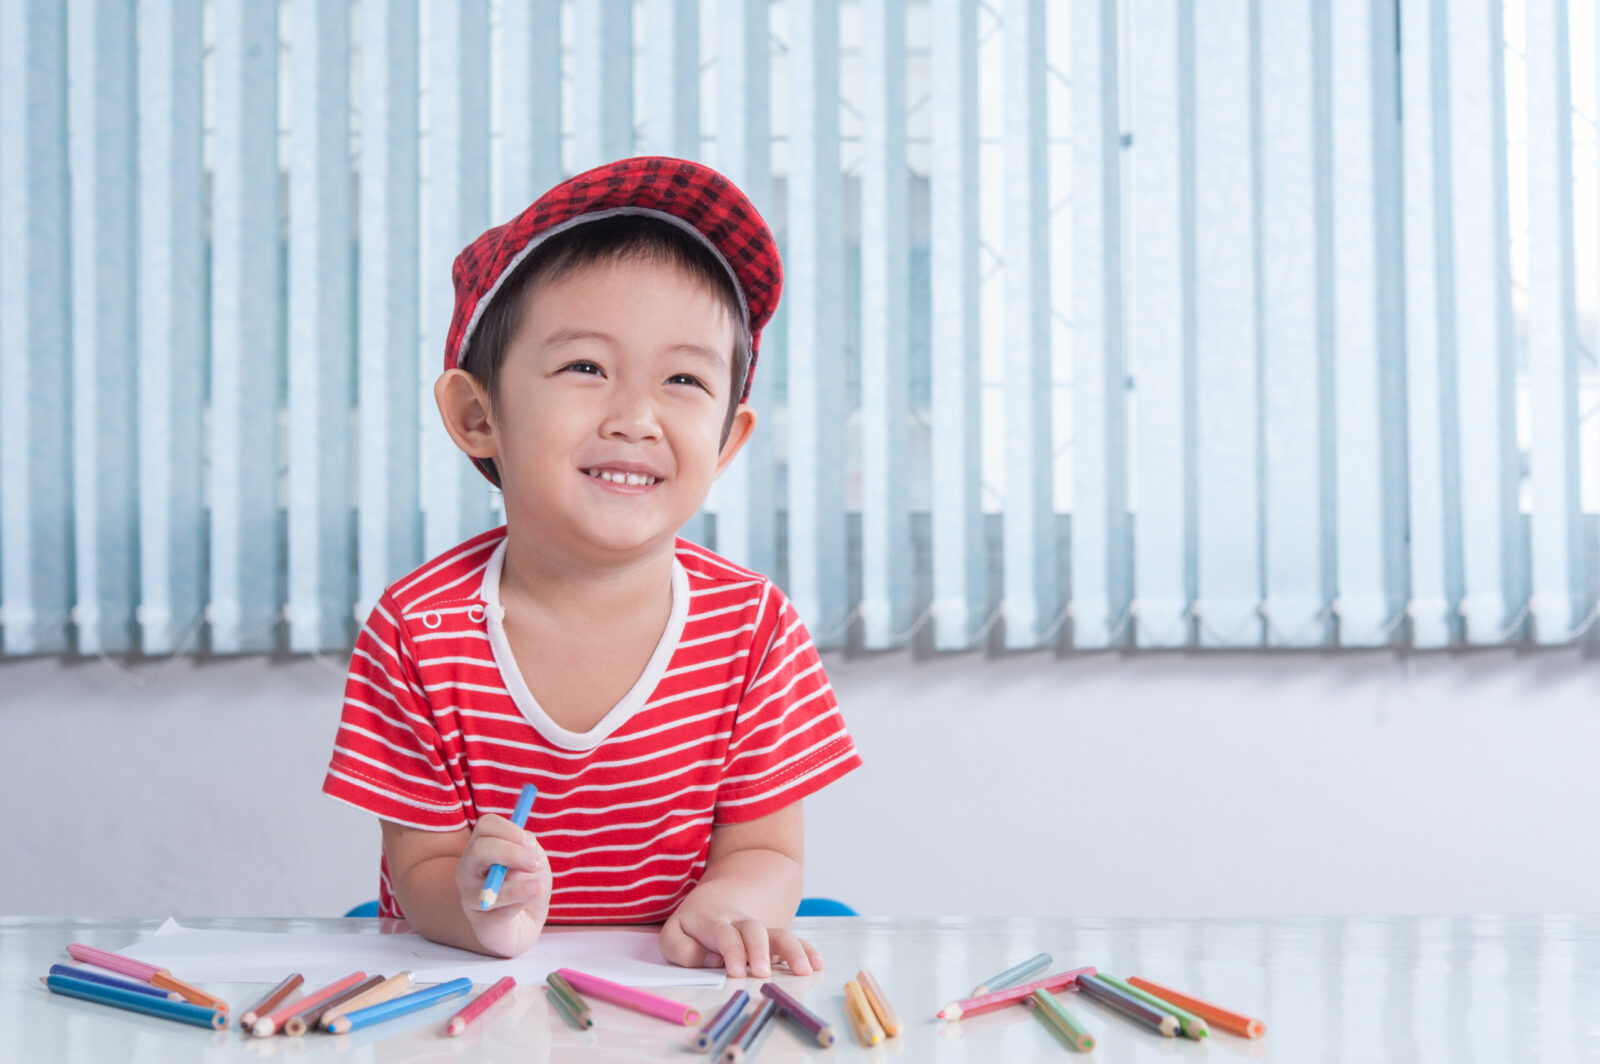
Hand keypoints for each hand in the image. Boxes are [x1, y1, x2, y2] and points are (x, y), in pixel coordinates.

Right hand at [454, 813, 551, 956]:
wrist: (524, 925)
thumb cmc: (527, 885)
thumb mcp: (533, 861)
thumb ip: (528, 849)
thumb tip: (525, 845)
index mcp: (481, 848)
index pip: (486, 826)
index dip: (510, 830)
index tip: (531, 844)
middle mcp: (468, 870)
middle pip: (480, 849)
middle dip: (512, 853)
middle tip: (534, 863)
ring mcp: (470, 897)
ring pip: (486, 885)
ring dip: (517, 885)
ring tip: (538, 887)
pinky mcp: (481, 923)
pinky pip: (499, 910)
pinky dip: (519, 901)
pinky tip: (532, 897)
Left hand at [660, 903, 822, 978]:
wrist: (719, 898)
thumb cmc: (693, 927)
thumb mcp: (674, 936)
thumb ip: (685, 951)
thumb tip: (713, 962)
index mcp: (711, 921)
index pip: (723, 933)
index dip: (731, 950)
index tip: (737, 971)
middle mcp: (739, 923)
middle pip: (752, 929)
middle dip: (759, 950)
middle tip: (762, 973)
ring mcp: (760, 930)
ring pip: (778, 933)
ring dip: (791, 950)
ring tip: (803, 971)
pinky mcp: (773, 938)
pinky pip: (794, 940)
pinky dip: (807, 950)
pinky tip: (817, 964)